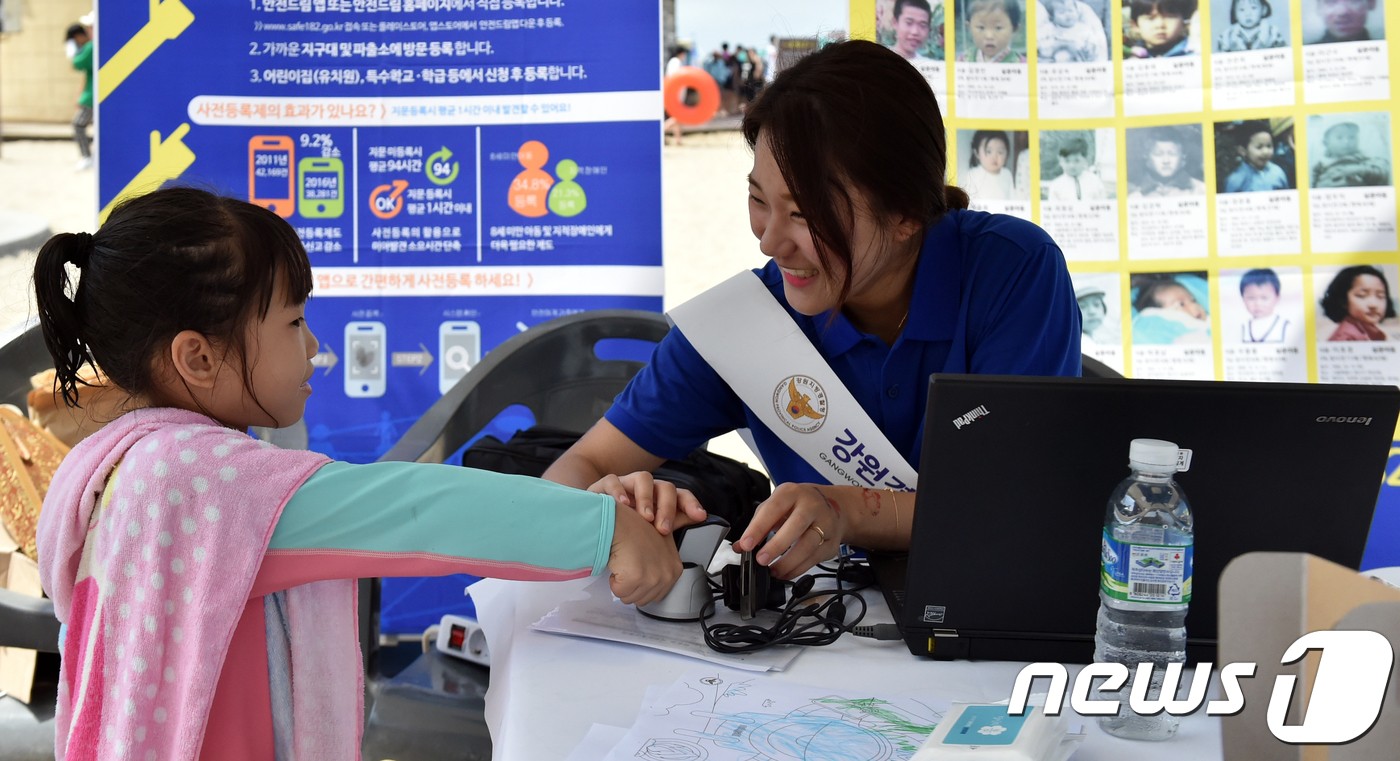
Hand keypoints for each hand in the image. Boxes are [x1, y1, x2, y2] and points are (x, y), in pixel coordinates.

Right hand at [587, 471, 706, 534]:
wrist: (589, 518)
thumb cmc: (621, 526)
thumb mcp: (646, 531)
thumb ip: (668, 530)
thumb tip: (690, 539)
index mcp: (659, 500)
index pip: (680, 496)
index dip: (691, 504)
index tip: (699, 516)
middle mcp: (646, 489)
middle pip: (665, 488)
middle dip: (667, 508)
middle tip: (663, 529)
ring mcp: (626, 484)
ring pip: (643, 478)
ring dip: (646, 498)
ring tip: (645, 518)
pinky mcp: (604, 485)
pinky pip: (612, 480)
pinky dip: (618, 492)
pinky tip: (622, 506)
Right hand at [607, 502, 682, 605]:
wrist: (621, 522)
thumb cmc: (635, 529)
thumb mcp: (661, 541)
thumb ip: (668, 557)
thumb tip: (678, 545)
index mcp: (675, 569)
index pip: (657, 594)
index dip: (642, 583)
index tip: (639, 566)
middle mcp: (667, 575)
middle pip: (643, 599)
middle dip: (631, 585)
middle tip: (630, 564)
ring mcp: (652, 577)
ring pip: (630, 597)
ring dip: (622, 583)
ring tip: (625, 562)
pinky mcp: (636, 578)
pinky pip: (619, 591)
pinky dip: (614, 580)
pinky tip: (619, 564)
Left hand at [731, 482, 845, 579]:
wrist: (833, 505)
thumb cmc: (798, 505)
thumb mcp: (776, 506)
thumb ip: (758, 525)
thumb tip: (740, 546)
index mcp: (791, 493)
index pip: (773, 508)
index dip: (758, 528)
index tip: (746, 544)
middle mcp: (811, 505)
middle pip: (796, 525)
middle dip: (776, 546)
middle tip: (761, 560)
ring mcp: (825, 522)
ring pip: (808, 545)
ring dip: (788, 562)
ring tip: (773, 571)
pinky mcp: (832, 541)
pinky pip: (815, 558)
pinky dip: (798, 569)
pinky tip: (786, 572)